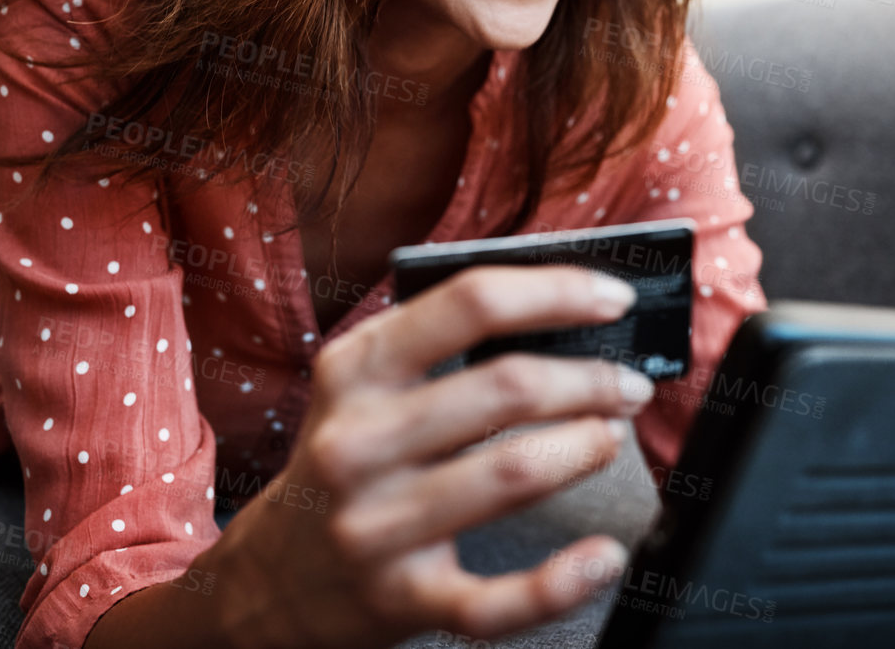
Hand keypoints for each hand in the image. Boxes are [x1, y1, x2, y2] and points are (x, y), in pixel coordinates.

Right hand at [197, 265, 656, 648]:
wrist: (268, 580)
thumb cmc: (346, 462)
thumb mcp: (363, 385)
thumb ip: (440, 340)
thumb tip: (564, 306)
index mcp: (355, 371)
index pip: (471, 303)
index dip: (557, 293)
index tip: (614, 298)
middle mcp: (359, 443)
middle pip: (506, 387)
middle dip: (590, 380)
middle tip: (627, 386)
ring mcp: (378, 526)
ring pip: (513, 474)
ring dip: (586, 448)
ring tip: (610, 438)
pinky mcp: (402, 601)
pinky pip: (497, 601)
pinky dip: (563, 581)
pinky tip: (603, 558)